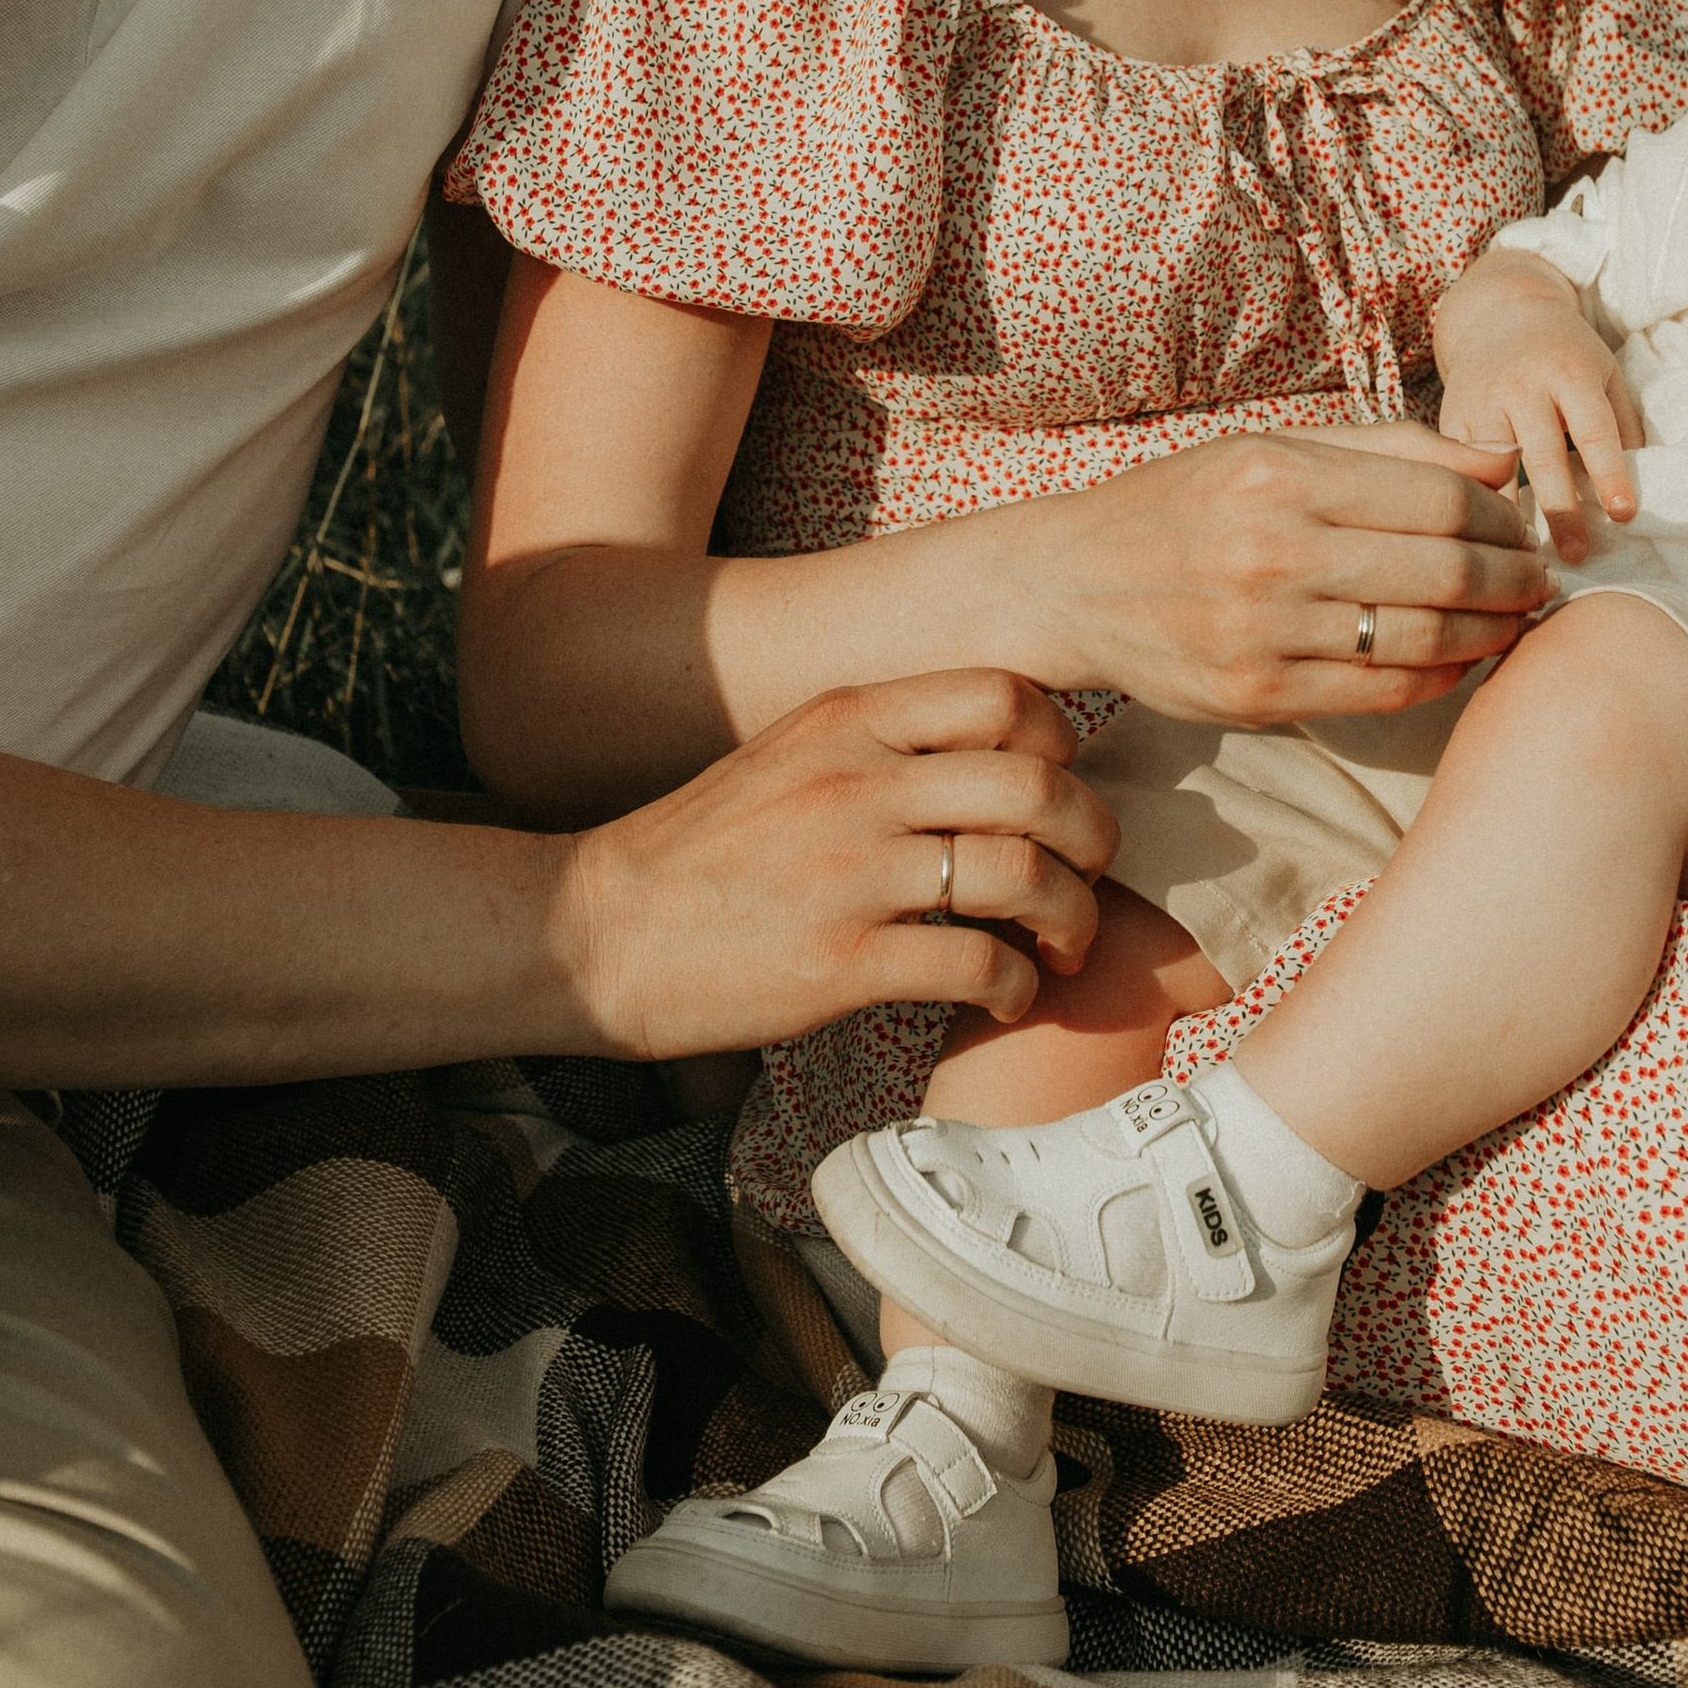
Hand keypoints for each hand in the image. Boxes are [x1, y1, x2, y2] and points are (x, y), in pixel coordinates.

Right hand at [561, 671, 1118, 1057]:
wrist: (596, 933)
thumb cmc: (701, 852)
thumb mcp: (792, 757)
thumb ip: (883, 745)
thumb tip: (991, 759)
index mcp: (846, 719)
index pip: (1003, 692)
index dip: (1060, 740)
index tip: (1060, 786)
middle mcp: (856, 781)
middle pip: (1034, 781)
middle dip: (1090, 835)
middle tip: (1090, 873)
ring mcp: (850, 871)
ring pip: (1020, 873)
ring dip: (1069, 916)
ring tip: (1062, 944)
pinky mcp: (840, 962)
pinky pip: (974, 964)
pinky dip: (1015, 985)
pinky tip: (1006, 995)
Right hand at [1040, 428, 1546, 725]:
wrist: (1073, 584)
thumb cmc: (1185, 504)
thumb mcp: (1272, 447)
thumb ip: (1390, 450)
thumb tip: (1502, 463)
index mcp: (1279, 473)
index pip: (1441, 499)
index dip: (1504, 518)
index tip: (1523, 526)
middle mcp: (1271, 551)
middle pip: (1445, 571)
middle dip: (1515, 579)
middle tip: (1537, 580)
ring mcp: (1262, 631)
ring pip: (1423, 640)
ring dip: (1490, 633)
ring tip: (1511, 620)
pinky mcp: (1255, 695)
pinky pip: (1382, 694)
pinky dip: (1440, 677)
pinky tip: (1457, 658)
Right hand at [1431, 247, 1642, 564]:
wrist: (1500, 313)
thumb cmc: (1566, 353)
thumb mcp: (1605, 372)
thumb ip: (1623, 424)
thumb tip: (1640, 486)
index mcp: (1570, 374)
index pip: (1594, 430)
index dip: (1610, 474)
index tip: (1625, 515)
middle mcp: (1523, 386)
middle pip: (1543, 458)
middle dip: (1561, 511)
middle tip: (1578, 556)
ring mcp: (1482, 401)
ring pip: (1493, 469)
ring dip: (1510, 517)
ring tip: (1526, 559)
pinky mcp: (1451, 416)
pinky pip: (1459, 467)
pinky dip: (1472, 501)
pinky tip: (1485, 536)